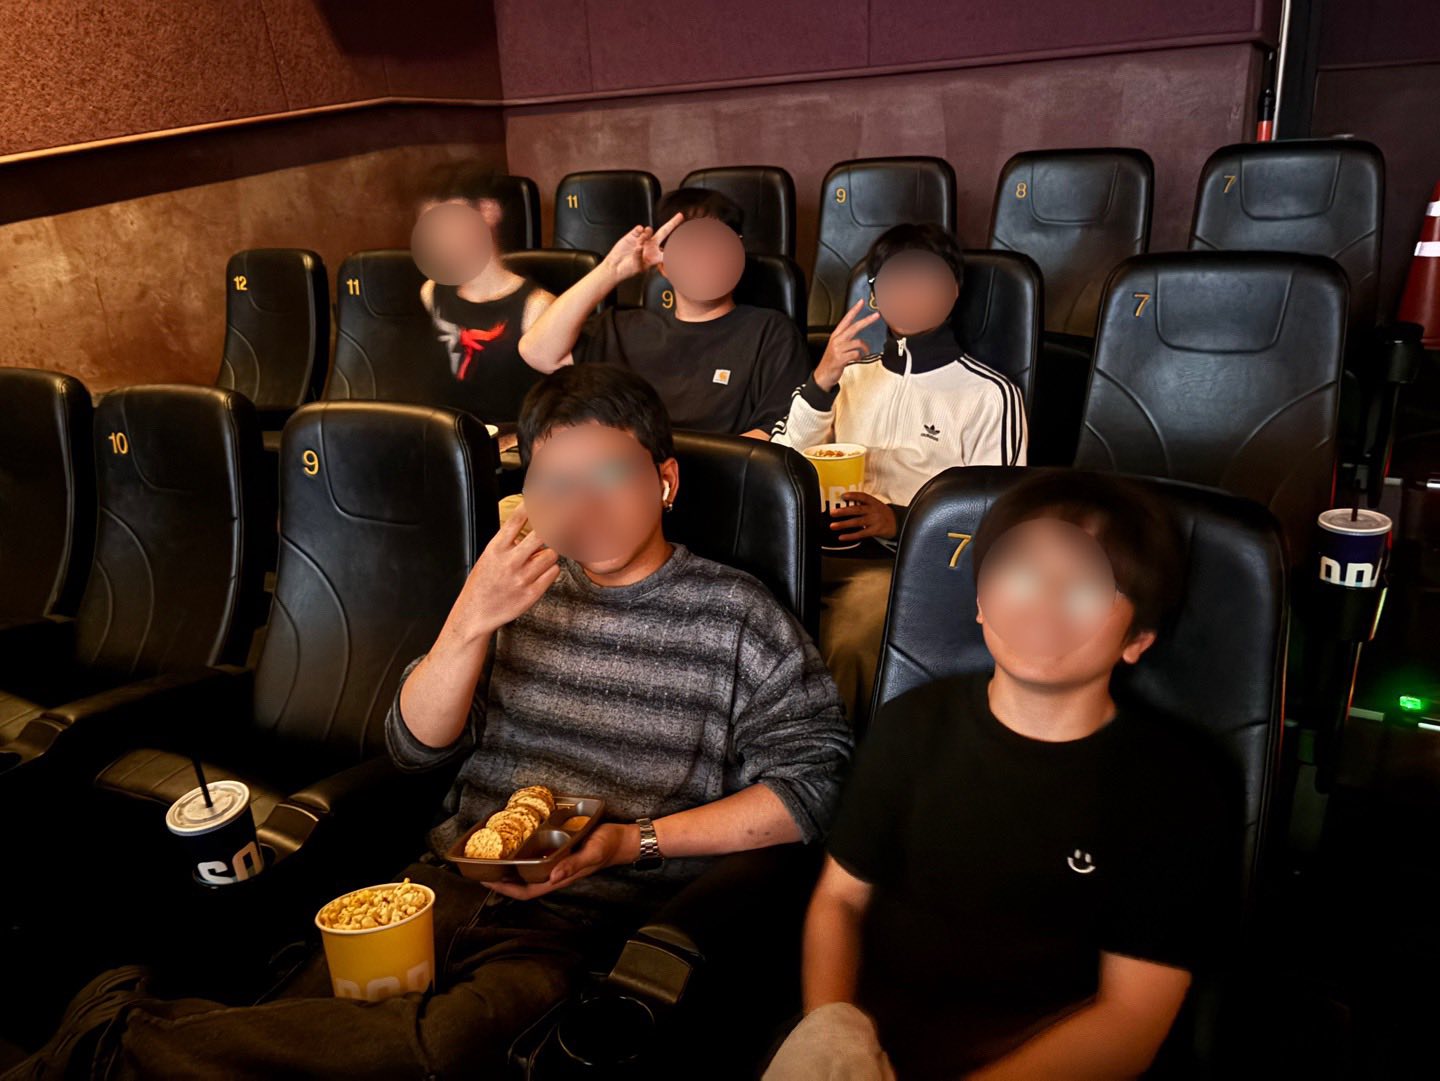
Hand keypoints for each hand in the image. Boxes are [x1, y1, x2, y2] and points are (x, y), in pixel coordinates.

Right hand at [448, 504, 560, 640]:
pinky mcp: (532, 593)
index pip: (516, 520)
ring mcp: (522, 578)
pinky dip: (551, 570)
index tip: (544, 498)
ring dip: (550, 554)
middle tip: (562, 521)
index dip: (532, 506)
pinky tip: (542, 572)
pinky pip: (553, 573)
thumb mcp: (489, 556)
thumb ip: (508, 541)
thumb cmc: (483, 582)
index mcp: (496, 549)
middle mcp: (509, 562)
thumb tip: (531, 524)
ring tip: (540, 558)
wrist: (475, 613)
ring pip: (551, 555)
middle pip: (542, 535)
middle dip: (553, 527)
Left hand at [482, 824, 639, 899]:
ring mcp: (557, 864)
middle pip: (522, 884)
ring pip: (528, 872)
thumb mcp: (592, 853)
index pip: (527, 891)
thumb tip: (552, 876)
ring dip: (511, 869)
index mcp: (559, 877)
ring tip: (493, 858)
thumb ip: (574, 865)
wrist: (623, 840)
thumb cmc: (608, 846)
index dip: (506, 890)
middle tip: (482, 869)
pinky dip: (524, 855)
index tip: (487, 883)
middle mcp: (555, 873)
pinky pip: (538, 859)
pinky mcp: (561, 853)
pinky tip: (517, 845)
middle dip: (501, 881)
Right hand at [601, 212, 683, 281]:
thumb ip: (640, 256)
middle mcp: (651, 246)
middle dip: (672, 223)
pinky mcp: (633, 235)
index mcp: (656, 255)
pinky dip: (639, 232)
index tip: (683, 239)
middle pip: (664, 232)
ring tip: (640, 243)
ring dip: (647, 234)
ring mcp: (643, 239)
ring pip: (649, 230)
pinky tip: (636, 237)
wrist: (615, 266)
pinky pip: (639, 229)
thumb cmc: (628, 269)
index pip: (669, 248)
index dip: (676, 244)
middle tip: (680, 216)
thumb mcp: (639, 267)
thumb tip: (640, 246)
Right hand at [814, 298, 881, 391]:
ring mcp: (838, 349)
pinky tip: (858, 358)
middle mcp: (837, 340)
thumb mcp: (837, 346)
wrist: (823, 374)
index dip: (854, 310)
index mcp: (836, 335)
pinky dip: (860, 356)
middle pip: (854, 327)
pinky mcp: (841, 358)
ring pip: (857, 342)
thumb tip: (859, 333)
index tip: (861, 302)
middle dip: (866, 320)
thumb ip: (846, 338)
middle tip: (876, 315)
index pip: (846, 319)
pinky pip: (856, 354)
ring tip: (865, 351)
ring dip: (865, 348)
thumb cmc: (832, 360)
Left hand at [830, 492, 896, 541]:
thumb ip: (863, 504)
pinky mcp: (875, 530)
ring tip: (833, 526)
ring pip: (857, 522)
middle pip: (857, 510)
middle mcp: (874, 510)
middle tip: (833, 513)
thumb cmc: (883, 513)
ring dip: (844, 524)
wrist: (897, 523)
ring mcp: (875, 520)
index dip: (853, 495)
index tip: (843, 496)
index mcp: (873, 502)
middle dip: (843, 511)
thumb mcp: (876, 505)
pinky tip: (842, 537)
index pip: (863, 496)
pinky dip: (851, 536)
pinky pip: (861, 533)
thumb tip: (846, 504)